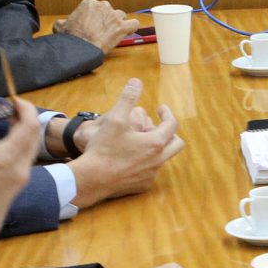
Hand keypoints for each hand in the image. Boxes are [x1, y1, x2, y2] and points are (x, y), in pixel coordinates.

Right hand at [0, 98, 40, 254]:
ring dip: (21, 136)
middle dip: (24, 120)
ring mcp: (17, 187)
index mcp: (3, 162)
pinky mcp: (12, 197)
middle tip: (7, 109)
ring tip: (1, 124)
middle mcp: (17, 174)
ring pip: (29, 154)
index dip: (25, 108)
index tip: (14, 99)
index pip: (29, 127)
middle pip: (33, 138)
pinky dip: (16, 151)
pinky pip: (21, 167)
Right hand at [58, 0, 134, 51]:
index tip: (92, 25)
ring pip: (121, 16)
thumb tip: (62, 23)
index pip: (96, 7)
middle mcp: (103, 6)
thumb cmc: (71, 37)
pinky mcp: (122, 27)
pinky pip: (134, 24)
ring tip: (113, 33)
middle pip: (109, 10)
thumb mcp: (60, 26)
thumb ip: (63, 22)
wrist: (80, 48)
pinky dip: (132, 28)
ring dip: (118, 23)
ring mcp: (114, 16)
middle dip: (106, 19)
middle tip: (101, 30)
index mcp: (89, 3)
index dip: (94, 17)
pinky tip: (128, 32)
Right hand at [69, 78, 182, 207]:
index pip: (172, 125)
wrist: (91, 179)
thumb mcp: (115, 119)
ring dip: (157, 147)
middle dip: (169, 132)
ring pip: (163, 158)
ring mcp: (151, 175)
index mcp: (155, 143)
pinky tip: (133, 157)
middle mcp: (158, 160)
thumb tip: (136, 82)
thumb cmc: (103, 148)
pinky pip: (151, 171)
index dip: (167, 114)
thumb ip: (127, 99)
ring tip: (142, 139)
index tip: (161, 108)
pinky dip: (146, 162)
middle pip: (176, 144)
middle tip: (157, 126)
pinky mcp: (142, 185)